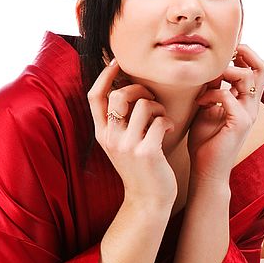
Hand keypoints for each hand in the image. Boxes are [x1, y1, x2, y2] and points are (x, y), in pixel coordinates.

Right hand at [87, 59, 176, 206]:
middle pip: (118, 95)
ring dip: (157, 107)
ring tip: (162, 118)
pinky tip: (168, 129)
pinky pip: (159, 121)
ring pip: (142, 105)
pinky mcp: (146, 152)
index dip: (104, 75)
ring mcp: (127, 146)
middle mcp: (111, 138)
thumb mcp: (122, 145)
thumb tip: (126, 90)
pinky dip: (167, 121)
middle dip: (138, 89)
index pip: (94, 96)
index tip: (117, 62)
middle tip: (151, 97)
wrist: (149, 200)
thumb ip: (120, 122)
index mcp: (102, 134)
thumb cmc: (141, 169)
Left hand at [187, 44, 263, 182]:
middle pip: (263, 68)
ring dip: (225, 71)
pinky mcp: (240, 123)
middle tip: (224, 54)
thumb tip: (209, 69)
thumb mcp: (207, 108)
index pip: (256, 69)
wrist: (207, 170)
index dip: (243, 54)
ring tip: (207, 82)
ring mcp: (249, 114)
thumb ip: (212, 89)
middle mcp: (252, 106)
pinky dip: (212, 94)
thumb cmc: (205, 143)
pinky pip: (229, 95)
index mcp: (246, 102)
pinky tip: (201, 102)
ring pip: (248, 77)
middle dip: (244, 52)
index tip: (222, 55)